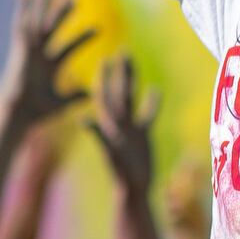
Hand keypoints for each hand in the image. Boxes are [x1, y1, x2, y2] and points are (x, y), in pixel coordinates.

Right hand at [0, 0, 92, 129]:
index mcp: (51, 66)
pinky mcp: (20, 47)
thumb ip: (76, 97)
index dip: (84, 38)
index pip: (71, 47)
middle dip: (64, 14)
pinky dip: (23, 8)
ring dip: (43, 6)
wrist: (19, 111)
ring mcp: (30, 50)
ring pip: (39, 23)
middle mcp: (41, 55)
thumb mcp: (62, 103)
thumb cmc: (38, 111)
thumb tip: (94, 95)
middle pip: (54, 29)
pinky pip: (22, 24)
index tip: (100, 29)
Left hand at [91, 51, 157, 200]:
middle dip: (120, 71)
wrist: (134, 187)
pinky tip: (156, 90)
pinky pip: (147, 114)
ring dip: (133, 80)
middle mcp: (118, 122)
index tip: (104, 58)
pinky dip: (152, 103)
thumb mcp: (110, 151)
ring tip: (134, 62)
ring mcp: (130, 127)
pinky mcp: (142, 134)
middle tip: (122, 50)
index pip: (105, 94)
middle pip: (119, 90)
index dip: (105, 76)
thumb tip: (83, 120)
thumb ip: (99, 135)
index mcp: (109, 123)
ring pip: (132, 98)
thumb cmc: (121, 171)